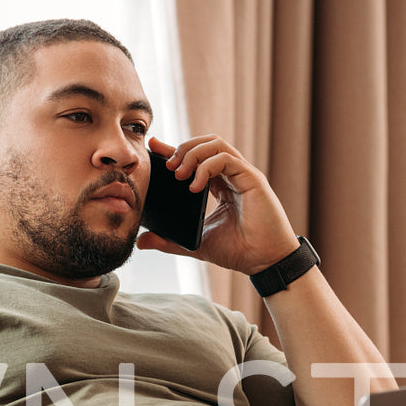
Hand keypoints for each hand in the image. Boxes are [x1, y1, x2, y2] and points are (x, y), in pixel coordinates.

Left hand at [137, 135, 300, 275]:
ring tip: (179, 174)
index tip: (154, 149)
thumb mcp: (195, 244)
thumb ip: (169, 241)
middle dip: (183, 149)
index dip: (175, 150)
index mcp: (221, 185)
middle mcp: (232, 175)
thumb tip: (142, 242)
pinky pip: (226, 158)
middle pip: (206, 144)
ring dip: (193, 154)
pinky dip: (207, 167)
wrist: (264, 261)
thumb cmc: (239, 251)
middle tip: (167, 167)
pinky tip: (195, 186)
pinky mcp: (252, 178)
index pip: (196, 158)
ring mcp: (243, 174)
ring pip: (216, 145)